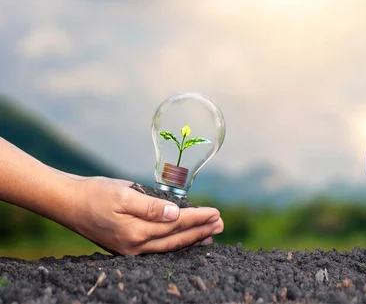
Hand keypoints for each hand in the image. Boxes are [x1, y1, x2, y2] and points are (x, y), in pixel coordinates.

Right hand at [64, 176, 223, 255]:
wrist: (67, 203)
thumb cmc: (95, 193)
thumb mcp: (124, 194)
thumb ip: (151, 205)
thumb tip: (175, 213)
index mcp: (136, 231)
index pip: (176, 224)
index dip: (198, 218)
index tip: (216, 212)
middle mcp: (135, 246)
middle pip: (177, 239)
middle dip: (201, 231)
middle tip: (221, 224)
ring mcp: (131, 250)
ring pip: (169, 247)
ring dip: (192, 240)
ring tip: (211, 235)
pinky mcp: (127, 248)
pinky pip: (158, 248)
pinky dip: (175, 243)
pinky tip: (185, 240)